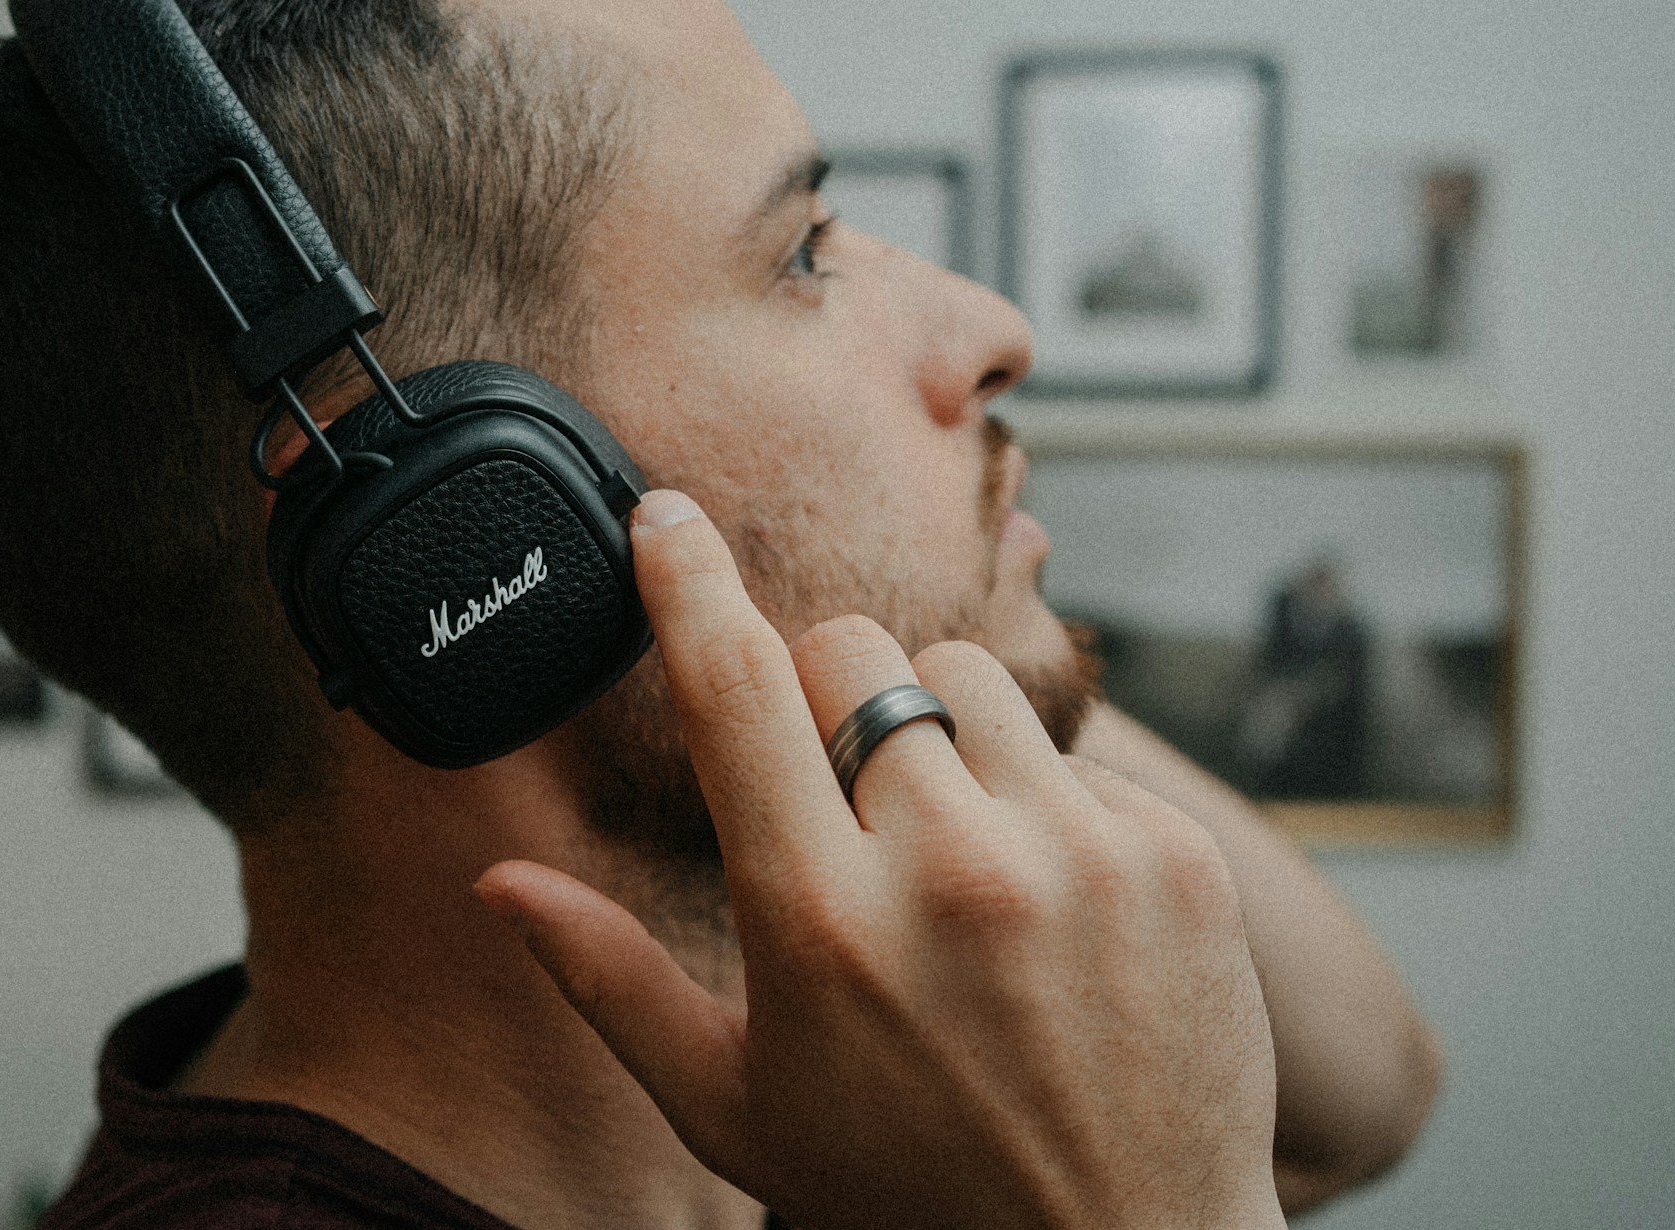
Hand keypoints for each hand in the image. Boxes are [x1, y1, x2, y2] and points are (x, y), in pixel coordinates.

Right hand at [475, 490, 1284, 1229]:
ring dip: (935, 733)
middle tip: (840, 802)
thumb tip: (499, 884)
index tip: (664, 512)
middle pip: (850, 654)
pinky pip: (1072, 750)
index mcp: (817, 924)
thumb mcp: (732, 1105)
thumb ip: (610, 980)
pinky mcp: (1174, 854)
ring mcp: (1076, 853)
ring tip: (949, 854)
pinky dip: (1040, 802)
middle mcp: (949, 871)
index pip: (733, 692)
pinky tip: (1045, 908)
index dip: (686, 583)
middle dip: (822, 697)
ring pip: (964, 676)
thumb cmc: (907, 1185)